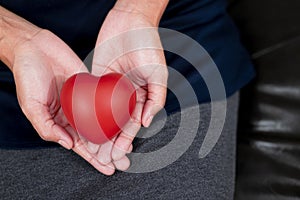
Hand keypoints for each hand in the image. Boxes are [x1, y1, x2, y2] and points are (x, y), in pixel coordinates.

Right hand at [12, 29, 122, 174]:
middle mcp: (74, 113)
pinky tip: (127, 116)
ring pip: (103, 119)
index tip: (108, 168)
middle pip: (95, 135)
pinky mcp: (91, 84)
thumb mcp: (31, 106)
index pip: (80, 145)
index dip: (93, 158)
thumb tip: (67, 144)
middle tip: (124, 159)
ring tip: (129, 143)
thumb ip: (46, 127)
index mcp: (59, 122)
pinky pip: (105, 98)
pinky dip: (116, 107)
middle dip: (109, 149)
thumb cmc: (27, 75)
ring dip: (116, 132)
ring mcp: (83, 99)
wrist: (34, 47)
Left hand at [90, 7, 167, 166]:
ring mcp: (111, 89)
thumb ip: (156, 99)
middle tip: (103, 159)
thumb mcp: (158, 73)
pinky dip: (87, 114)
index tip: (119, 155)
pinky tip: (81, 127)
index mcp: (142, 97)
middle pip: (117, 124)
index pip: (133, 124)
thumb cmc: (148, 45)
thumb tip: (147, 123)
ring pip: (102, 116)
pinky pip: (91, 99)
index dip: (127, 141)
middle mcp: (126, 96)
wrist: (129, 22)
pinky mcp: (97, 79)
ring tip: (91, 150)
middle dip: (111, 143)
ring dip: (98, 133)